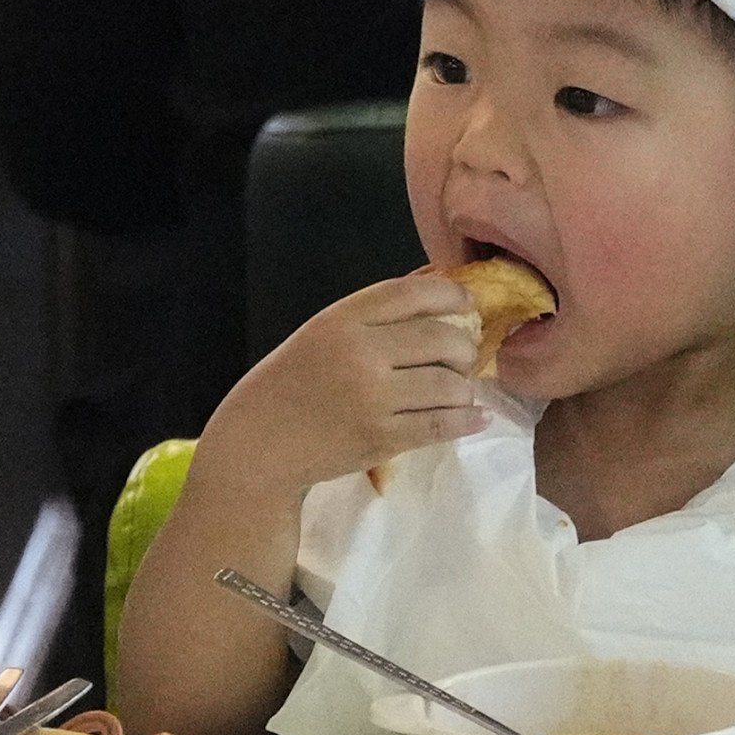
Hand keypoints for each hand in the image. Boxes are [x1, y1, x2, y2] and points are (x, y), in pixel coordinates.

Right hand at [200, 271, 483, 508]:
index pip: (413, 293)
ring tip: (462, 390)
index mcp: (344, 319)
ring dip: (465, 388)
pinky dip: (466, 420)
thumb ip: (372, 317)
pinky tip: (475, 417)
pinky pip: (441, 425)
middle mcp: (362, 353)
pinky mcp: (382, 439)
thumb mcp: (323, 332)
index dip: (452, 293)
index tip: (468, 302)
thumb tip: (438, 298)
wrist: (259, 442)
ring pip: (449, 384)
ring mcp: (374, 398)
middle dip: (465, 346)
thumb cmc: (292, 381)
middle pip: (442, 337)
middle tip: (464, 356)